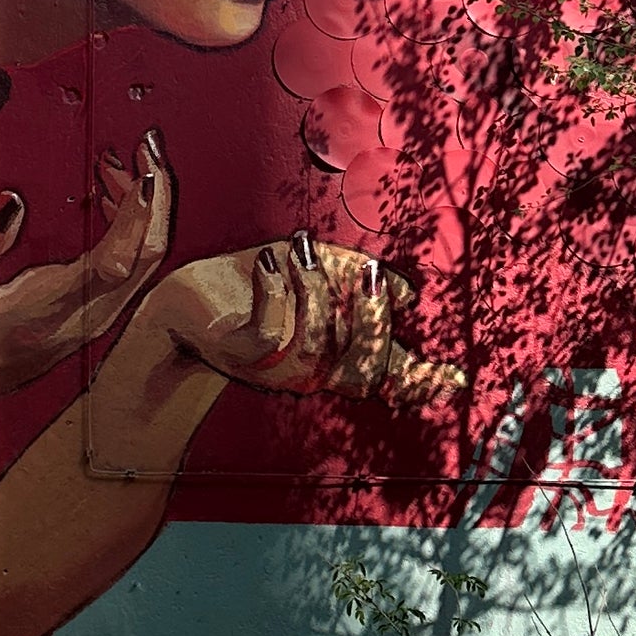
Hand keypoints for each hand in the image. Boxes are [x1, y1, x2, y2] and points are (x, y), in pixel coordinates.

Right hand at [0, 131, 174, 444]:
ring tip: (122, 167)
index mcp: (49, 311)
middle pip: (145, 259)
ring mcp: (86, 324)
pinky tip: (107, 205)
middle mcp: (79, 322)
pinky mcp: (82, 322)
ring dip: (141, 214)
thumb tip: (12, 201)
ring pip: (140, 266)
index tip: (146, 171)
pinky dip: (127, 232)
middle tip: (145, 149)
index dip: (138, 214)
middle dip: (153, 200)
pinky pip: (124, 274)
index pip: (115, 261)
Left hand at [137, 238, 455, 404]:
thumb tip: (406, 295)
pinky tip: (271, 262)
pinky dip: (274, 293)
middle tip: (371, 276)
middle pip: (363, 372)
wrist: (182, 300)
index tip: (453, 378)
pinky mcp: (240, 353)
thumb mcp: (313, 267)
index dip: (420, 382)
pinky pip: (268, 333)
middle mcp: (312, 368)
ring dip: (316, 293)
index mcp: (335, 352)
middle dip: (374, 323)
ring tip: (299, 253)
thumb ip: (354, 276)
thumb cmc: (249, 283)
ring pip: (317, 348)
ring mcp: (276, 366)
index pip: (385, 374)